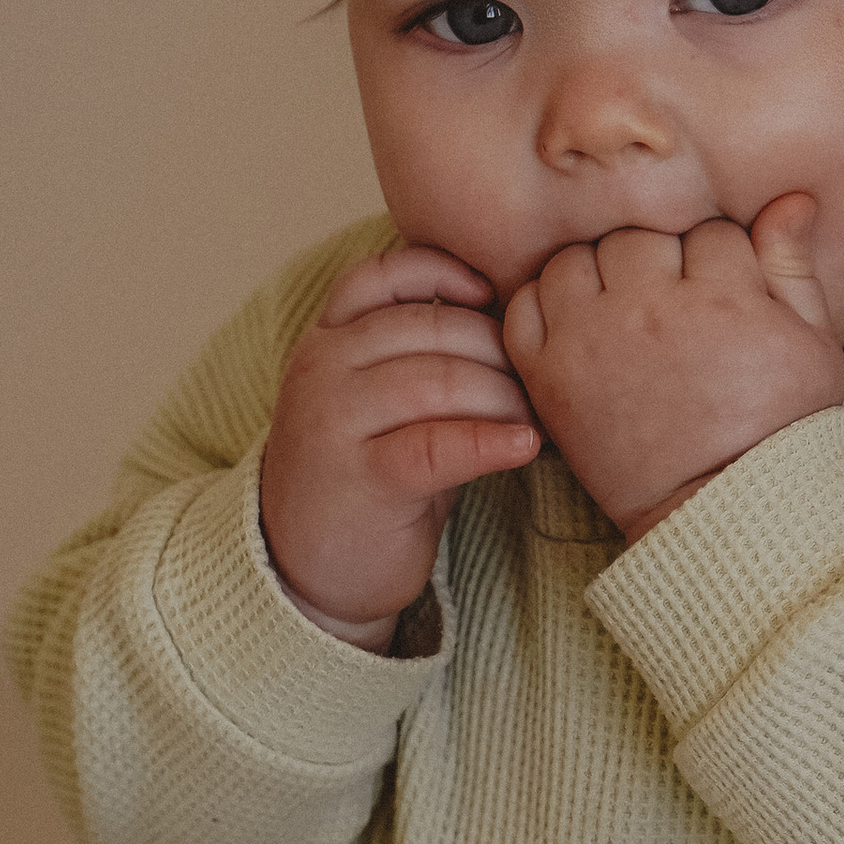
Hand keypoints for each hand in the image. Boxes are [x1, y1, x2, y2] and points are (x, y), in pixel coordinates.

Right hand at [261, 243, 539, 645]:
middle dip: (498, 349)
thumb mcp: (377, 399)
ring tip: (539, 417)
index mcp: (326, 338)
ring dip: (504, 397)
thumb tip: (508, 308)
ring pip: (439, 381)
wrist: (303, 570)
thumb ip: (417, 350)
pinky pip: (438, 445)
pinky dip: (490, 442)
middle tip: (541, 379)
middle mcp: (322, 369)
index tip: (493, 296)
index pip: (384, 275)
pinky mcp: (361, 479)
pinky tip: (524, 446)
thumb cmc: (364, 475)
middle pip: (430, 328)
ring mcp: (334, 422)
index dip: (445, 273)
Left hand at [502, 195, 843, 543]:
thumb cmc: (780, 431)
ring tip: (623, 311)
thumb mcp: (813, 348)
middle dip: (660, 262)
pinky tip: (580, 327)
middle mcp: (648, 310)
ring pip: (576, 259)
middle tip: (674, 306)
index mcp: (720, 299)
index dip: (723, 262)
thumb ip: (792, 267)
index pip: (710, 233)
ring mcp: (591, 342)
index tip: (726, 299)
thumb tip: (790, 199)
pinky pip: (526, 306)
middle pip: (638, 237)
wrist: (723, 513)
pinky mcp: (549, 378)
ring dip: (598, 275)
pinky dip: (546, 306)